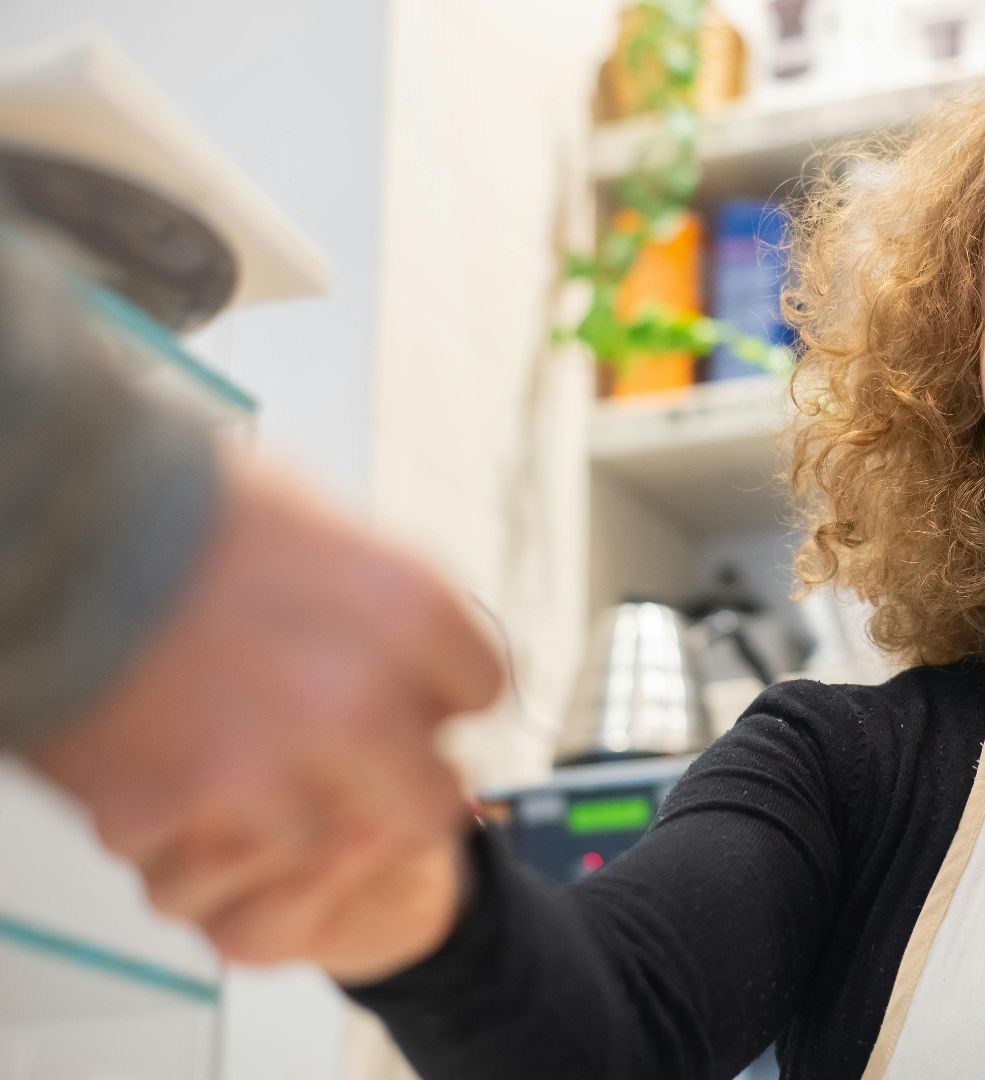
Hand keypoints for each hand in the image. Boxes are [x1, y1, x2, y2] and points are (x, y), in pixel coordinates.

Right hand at [24, 446, 502, 963]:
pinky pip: (223, 857)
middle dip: (408, 786)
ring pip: (336, 843)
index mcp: (410, 610)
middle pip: (437, 800)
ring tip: (253, 757)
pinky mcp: (169, 812)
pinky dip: (204, 824)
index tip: (417, 698)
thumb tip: (424, 660)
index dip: (442, 695)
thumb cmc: (181, 505)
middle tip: (366, 767)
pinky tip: (179, 765)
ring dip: (303, 812)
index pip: (483, 694)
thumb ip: (390, 607)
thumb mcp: (327, 529)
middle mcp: (355, 698)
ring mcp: (263, 766)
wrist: (50, 520)